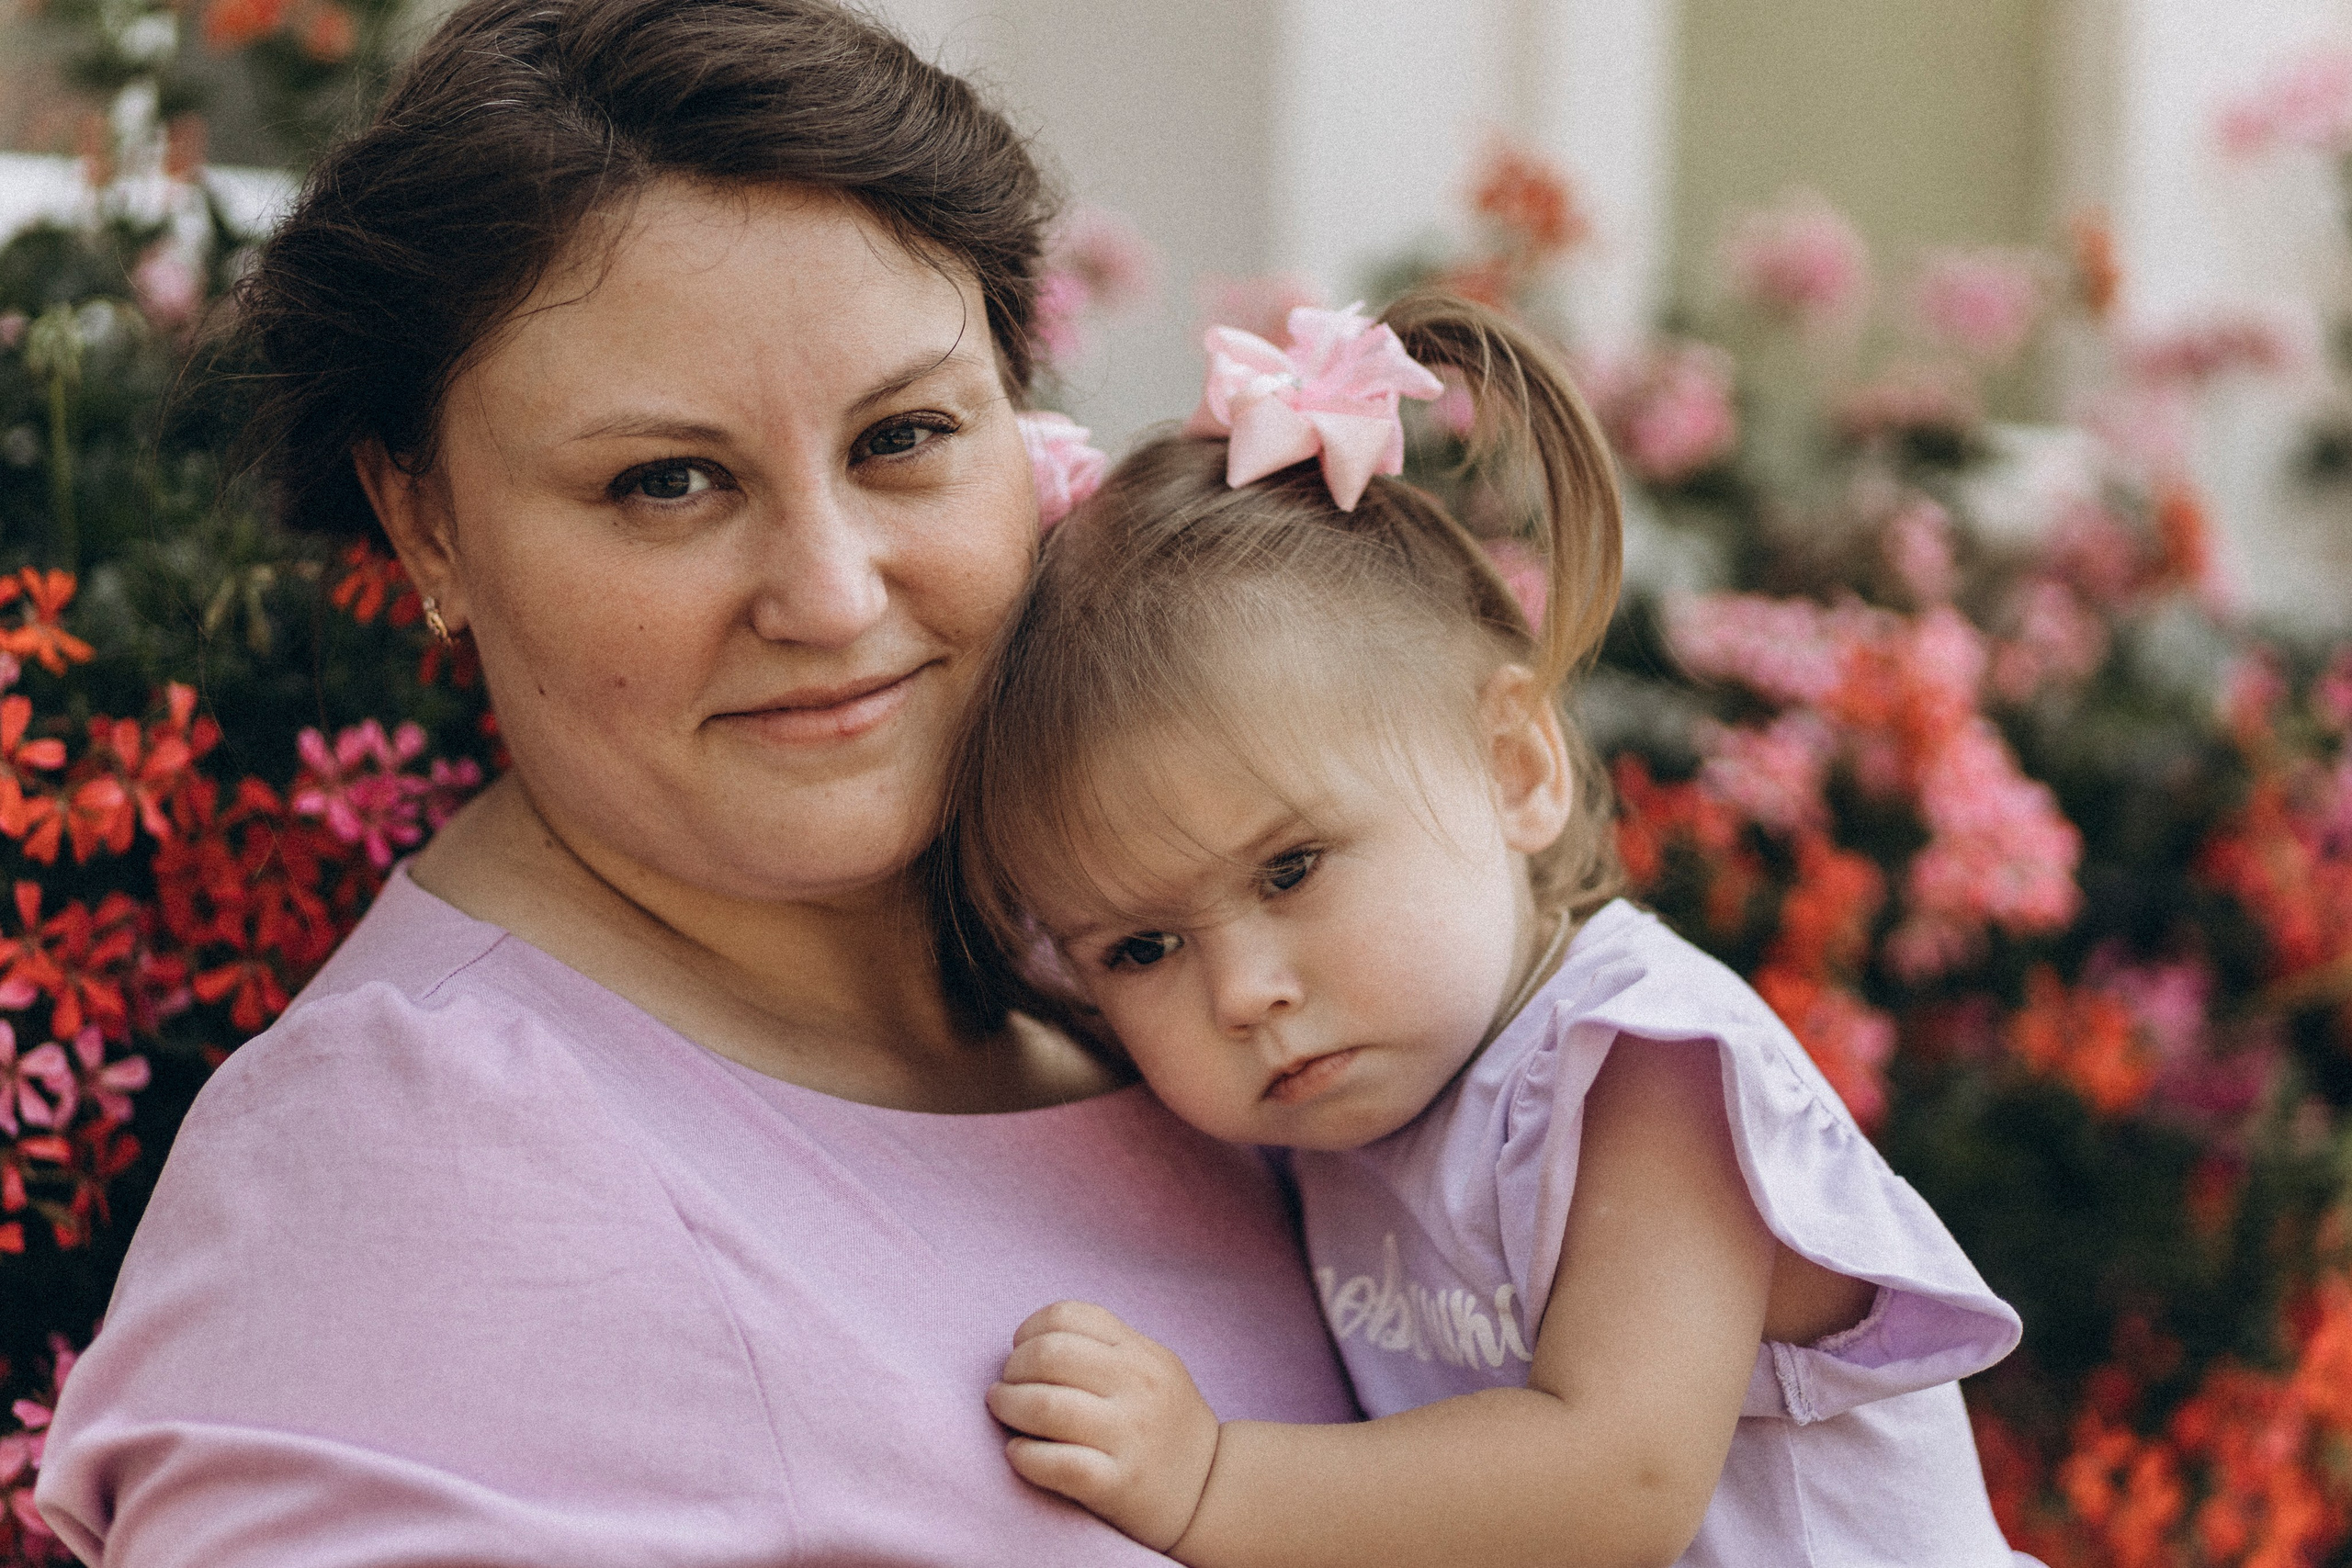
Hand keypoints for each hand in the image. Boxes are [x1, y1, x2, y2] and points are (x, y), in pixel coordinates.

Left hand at [987, 1300, 1221, 1552]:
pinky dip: (1024, 1456)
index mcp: (1141, 1353)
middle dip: (1013, 1368)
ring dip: (1007, 1406)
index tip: (1020, 1350)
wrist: (1210, 1490)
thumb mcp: (1151, 1368)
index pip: (1068, 1316)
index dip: (1029, 1330)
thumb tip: (1030, 1341)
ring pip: (1045, 1406)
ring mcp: (1129, 1436)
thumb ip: (1104, 1347)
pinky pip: (1055, 1463)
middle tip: (1006, 1385)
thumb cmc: (1164, 1424)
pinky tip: (1017, 1453)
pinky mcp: (1117, 1483)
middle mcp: (1138, 1387)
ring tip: (1002, 1410)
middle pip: (1050, 1355)